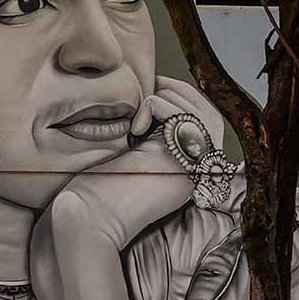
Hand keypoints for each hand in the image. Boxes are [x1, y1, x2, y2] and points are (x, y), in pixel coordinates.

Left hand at [47, 76, 226, 252]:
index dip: (181, 93)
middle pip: (209, 114)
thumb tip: (157, 88)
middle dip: (178, 91)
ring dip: (164, 100)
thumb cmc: (97, 184)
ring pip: (201, 114)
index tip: (152, 83)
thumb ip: (150, 127)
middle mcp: (197, 171)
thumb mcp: (130, 148)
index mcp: (184, 166)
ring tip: (135, 122)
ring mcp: (196, 172)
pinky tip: (135, 131)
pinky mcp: (188, 169)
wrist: (89, 216)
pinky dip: (158, 109)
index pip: (205, 117)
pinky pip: (187, 120)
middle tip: (146, 90)